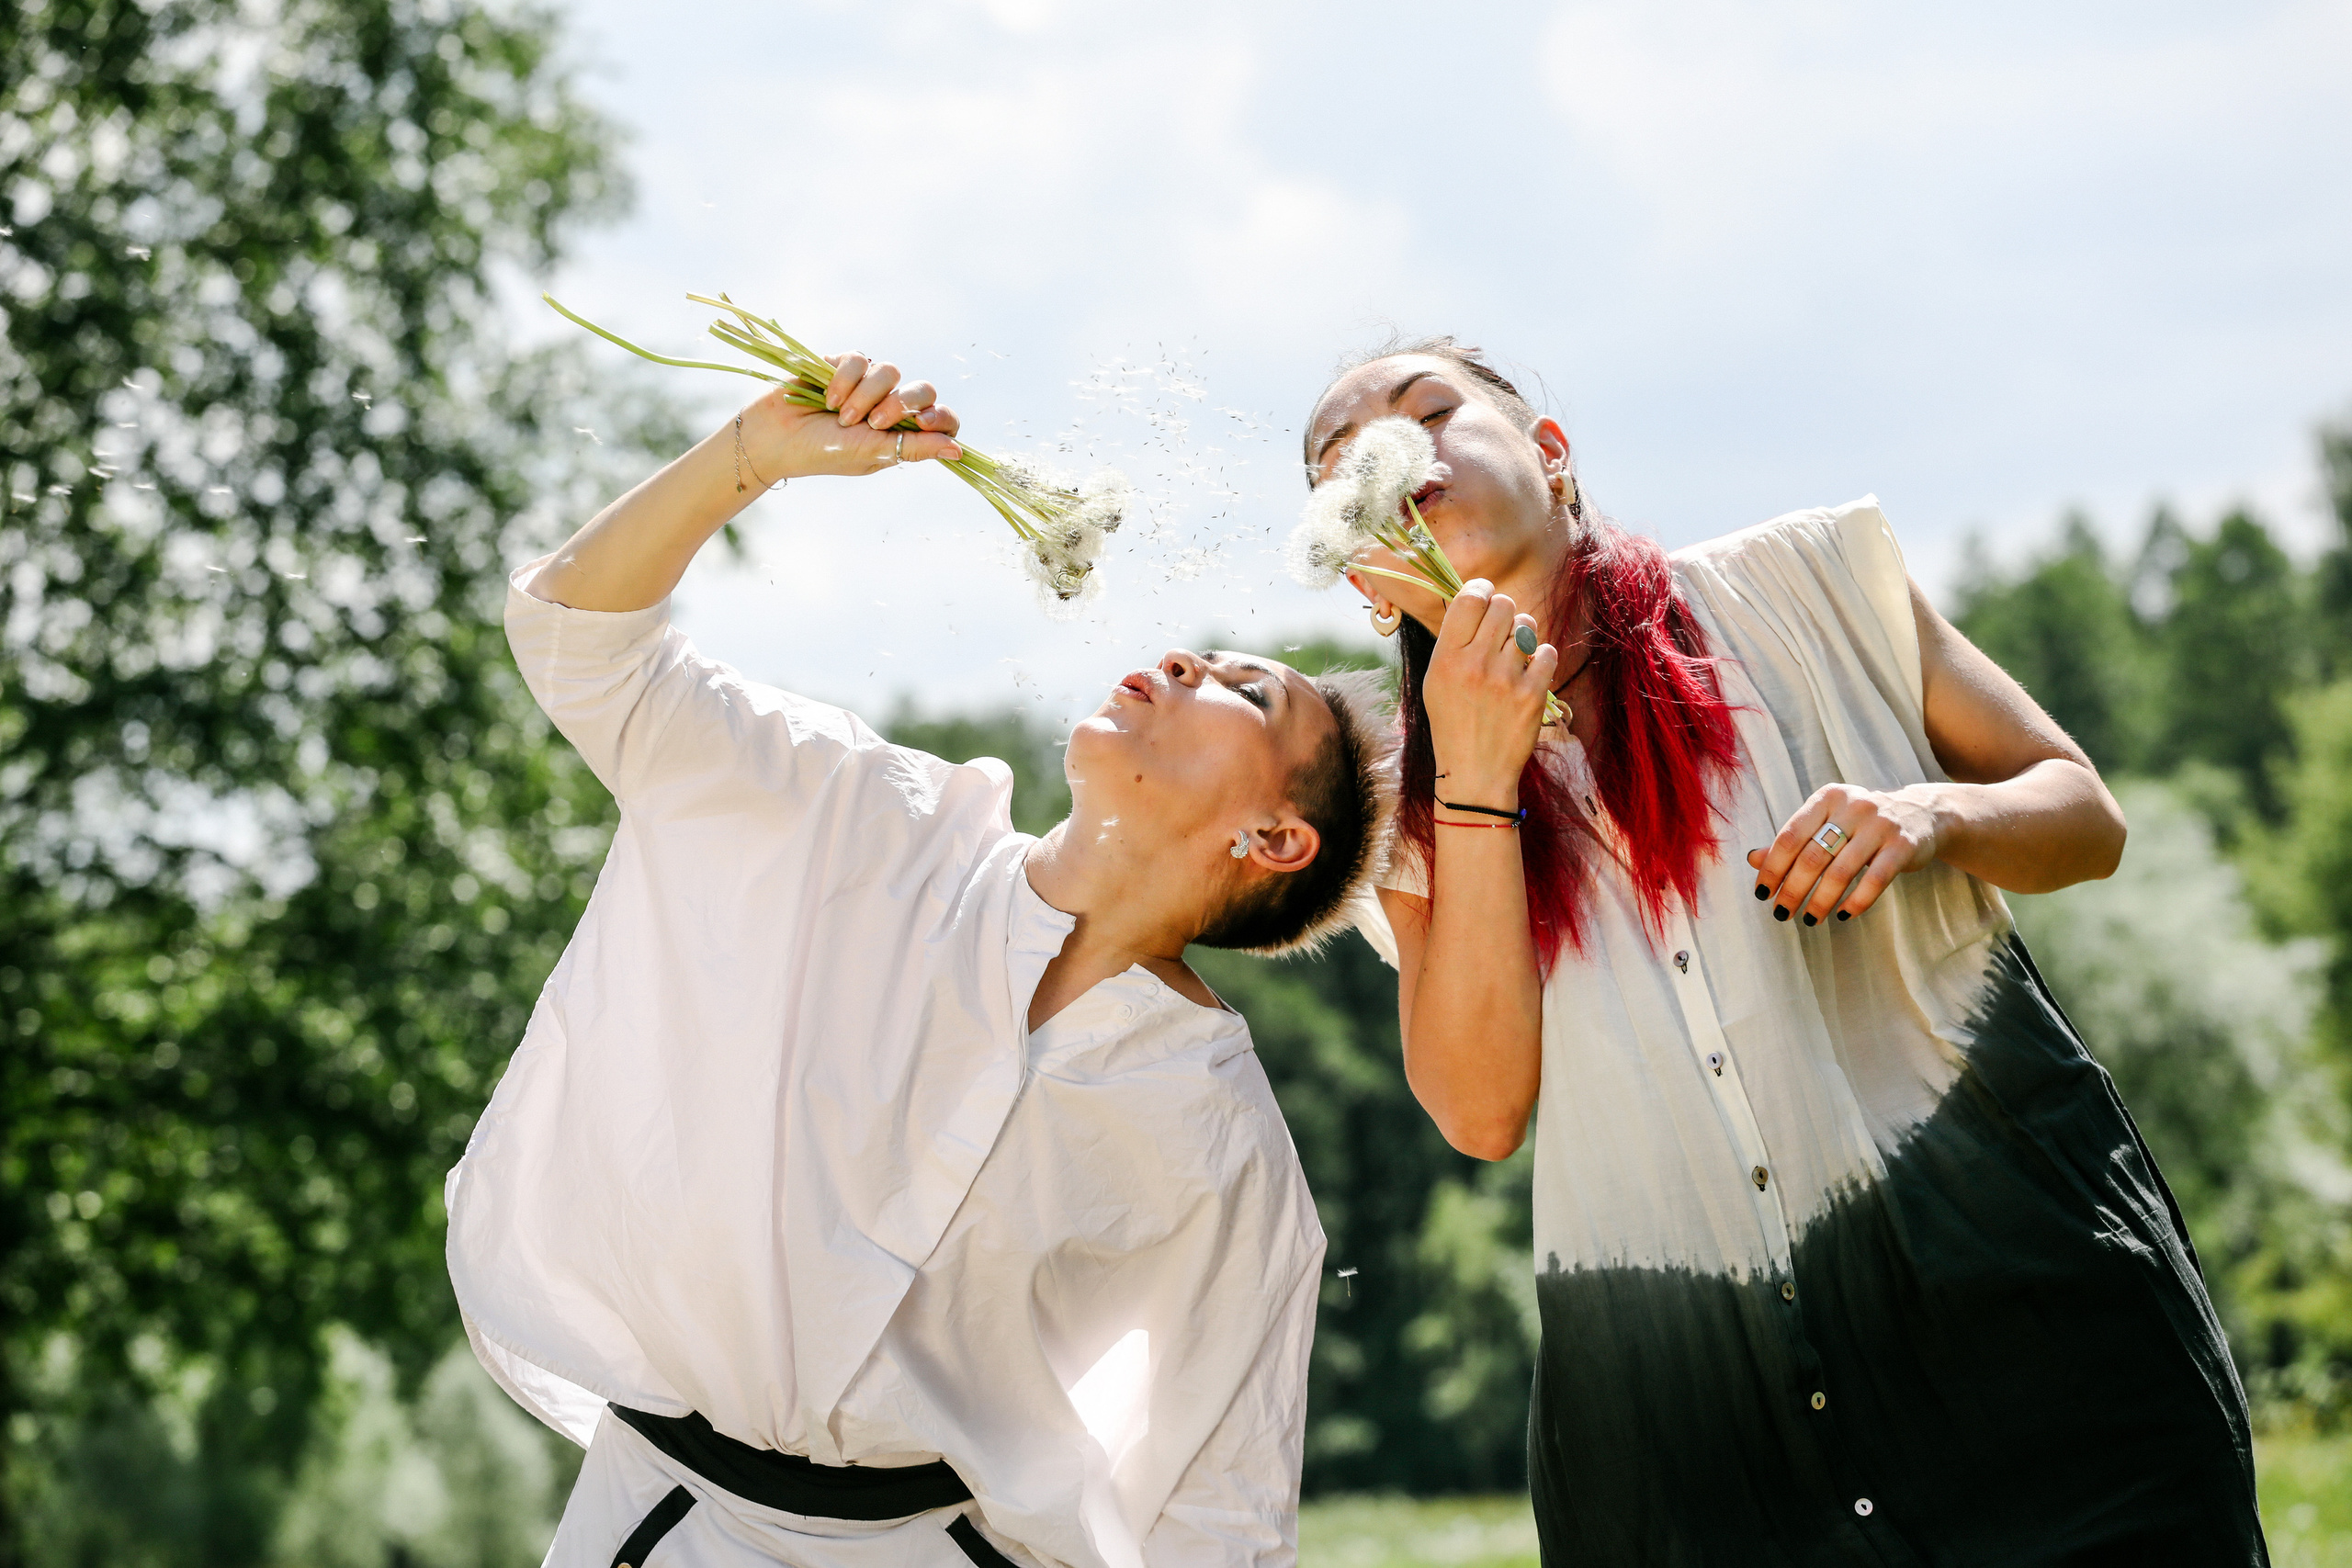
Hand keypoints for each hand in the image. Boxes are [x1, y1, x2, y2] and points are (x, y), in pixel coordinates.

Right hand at [743, 353, 963, 479]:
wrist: (776, 438)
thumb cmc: (824, 453)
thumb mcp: (874, 454)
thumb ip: (916, 448)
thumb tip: (959, 451)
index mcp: (903, 432)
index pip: (942, 418)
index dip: (941, 417)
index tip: (923, 422)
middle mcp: (890, 406)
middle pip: (922, 389)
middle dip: (901, 403)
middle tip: (874, 422)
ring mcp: (867, 384)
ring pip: (890, 371)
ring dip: (866, 395)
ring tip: (841, 416)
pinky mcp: (843, 364)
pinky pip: (860, 359)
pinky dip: (844, 379)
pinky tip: (826, 398)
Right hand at [1424, 581, 1557, 807]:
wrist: (1475, 773)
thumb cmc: (1452, 724)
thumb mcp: (1436, 681)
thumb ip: (1453, 642)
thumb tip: (1475, 601)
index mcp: (1446, 658)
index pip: (1469, 598)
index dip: (1481, 589)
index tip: (1485, 595)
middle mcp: (1475, 663)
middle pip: (1502, 605)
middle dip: (1504, 612)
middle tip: (1501, 631)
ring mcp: (1506, 679)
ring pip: (1526, 625)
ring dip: (1522, 635)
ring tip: (1514, 656)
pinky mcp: (1532, 695)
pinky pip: (1547, 652)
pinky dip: (1541, 659)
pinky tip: (1529, 674)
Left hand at [1747, 783, 1940, 924]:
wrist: (1921, 813)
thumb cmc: (1861, 823)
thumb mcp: (1826, 821)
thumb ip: (1793, 840)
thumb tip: (1753, 859)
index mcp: (1827, 798)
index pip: (1790, 836)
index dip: (1772, 868)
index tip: (1762, 893)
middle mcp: (1853, 806)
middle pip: (1812, 856)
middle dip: (1793, 890)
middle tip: (1781, 913)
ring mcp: (1880, 825)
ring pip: (1841, 872)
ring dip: (1821, 901)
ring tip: (1809, 919)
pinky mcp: (1903, 845)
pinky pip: (1875, 880)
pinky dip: (1856, 902)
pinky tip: (1843, 914)